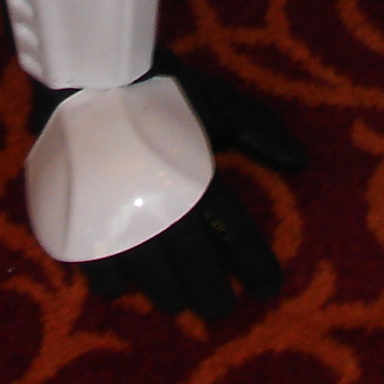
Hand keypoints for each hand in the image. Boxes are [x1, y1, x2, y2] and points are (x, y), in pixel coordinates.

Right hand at [33, 52, 303, 321]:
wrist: (86, 75)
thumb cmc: (158, 90)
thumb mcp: (217, 103)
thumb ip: (260, 131)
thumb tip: (300, 162)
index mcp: (201, 184)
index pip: (237, 239)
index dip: (256, 267)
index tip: (268, 287)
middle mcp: (165, 214)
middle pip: (198, 273)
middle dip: (214, 296)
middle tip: (220, 309)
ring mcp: (121, 226)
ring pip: (154, 284)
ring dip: (171, 296)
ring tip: (178, 302)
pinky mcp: (83, 230)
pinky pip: (105, 277)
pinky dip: (120, 285)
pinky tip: (128, 284)